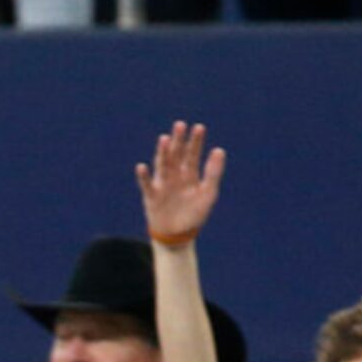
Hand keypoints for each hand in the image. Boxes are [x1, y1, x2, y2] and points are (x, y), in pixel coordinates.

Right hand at [135, 121, 224, 244]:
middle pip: (176, 154)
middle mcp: (175, 175)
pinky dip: (144, 176)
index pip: (192, 153)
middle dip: (178, 140)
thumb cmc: (194, 214)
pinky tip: (142, 167)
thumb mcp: (208, 194)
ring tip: (165, 139)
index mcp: (189, 174)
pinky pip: (147, 184)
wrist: (178, 236)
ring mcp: (162, 184)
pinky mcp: (152, 196)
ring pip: (162, 165)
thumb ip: (213, 173)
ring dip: (163, 152)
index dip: (196, 141)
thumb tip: (220, 150)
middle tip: (180, 125)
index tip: (199, 127)